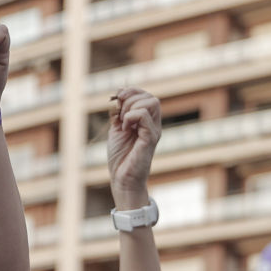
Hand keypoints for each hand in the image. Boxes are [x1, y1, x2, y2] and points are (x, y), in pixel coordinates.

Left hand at [107, 87, 162, 204]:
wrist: (122, 179)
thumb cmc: (120, 157)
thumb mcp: (116, 129)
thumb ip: (119, 113)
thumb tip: (118, 94)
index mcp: (147, 121)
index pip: (146, 95)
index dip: (131, 91)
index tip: (117, 98)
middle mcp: (154, 125)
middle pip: (151, 97)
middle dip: (131, 98)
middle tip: (119, 114)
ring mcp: (153, 131)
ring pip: (151, 102)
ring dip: (131, 107)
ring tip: (123, 122)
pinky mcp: (150, 139)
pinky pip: (144, 116)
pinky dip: (130, 117)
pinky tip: (125, 128)